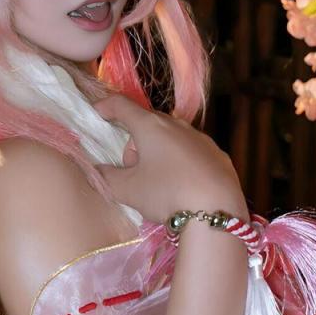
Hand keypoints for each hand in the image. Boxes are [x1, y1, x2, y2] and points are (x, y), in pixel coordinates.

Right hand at [92, 91, 247, 222]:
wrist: (217, 209)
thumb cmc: (166, 193)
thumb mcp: (127, 190)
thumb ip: (106, 177)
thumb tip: (97, 170)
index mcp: (151, 126)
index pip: (122, 105)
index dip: (106, 106)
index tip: (97, 113)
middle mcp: (177, 125)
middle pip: (147, 123)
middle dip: (134, 143)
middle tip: (133, 171)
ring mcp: (201, 138)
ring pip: (170, 137)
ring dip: (158, 152)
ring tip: (159, 182)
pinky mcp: (218, 154)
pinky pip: (191, 151)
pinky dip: (180, 162)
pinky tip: (184, 185)